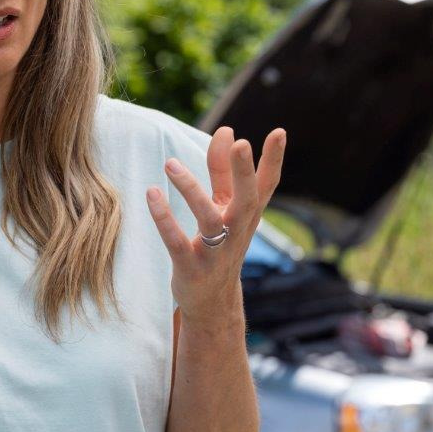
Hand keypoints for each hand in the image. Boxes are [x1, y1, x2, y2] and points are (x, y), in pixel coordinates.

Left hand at [147, 126, 285, 325]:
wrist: (212, 302)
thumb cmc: (219, 243)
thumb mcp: (225, 208)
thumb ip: (223, 170)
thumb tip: (226, 129)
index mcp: (248, 214)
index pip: (267, 184)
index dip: (274, 159)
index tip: (279, 131)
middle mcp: (237, 231)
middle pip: (246, 200)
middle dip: (244, 172)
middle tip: (241, 143)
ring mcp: (216, 252)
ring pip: (208, 218)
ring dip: (190, 189)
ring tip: (171, 163)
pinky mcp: (191, 268)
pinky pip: (177, 243)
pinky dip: (165, 219)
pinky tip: (152, 194)